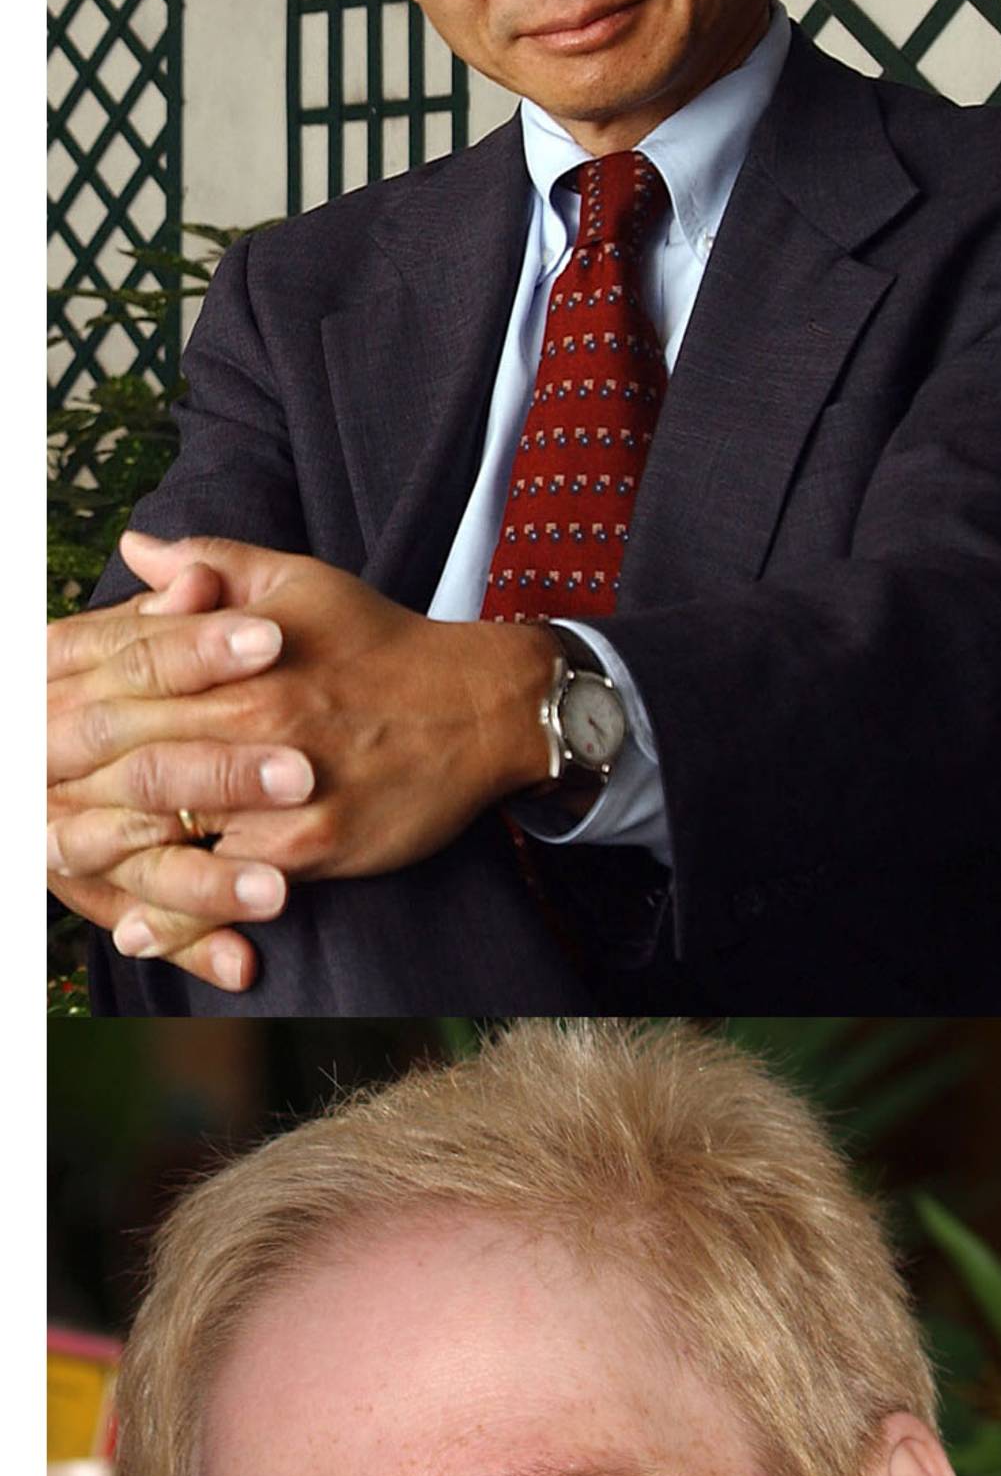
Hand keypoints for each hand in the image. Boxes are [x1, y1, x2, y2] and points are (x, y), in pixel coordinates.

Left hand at [48, 533, 558, 981]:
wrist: (479, 706)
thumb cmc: (379, 644)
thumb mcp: (297, 582)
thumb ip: (211, 562)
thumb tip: (137, 547)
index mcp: (236, 649)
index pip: (125, 675)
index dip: (62, 703)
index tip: (25, 723)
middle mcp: (252, 714)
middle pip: (129, 751)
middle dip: (62, 779)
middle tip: (21, 806)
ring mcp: (281, 786)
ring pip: (171, 823)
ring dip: (104, 852)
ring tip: (51, 867)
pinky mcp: (314, 845)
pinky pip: (229, 885)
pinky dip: (179, 913)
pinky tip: (131, 928)